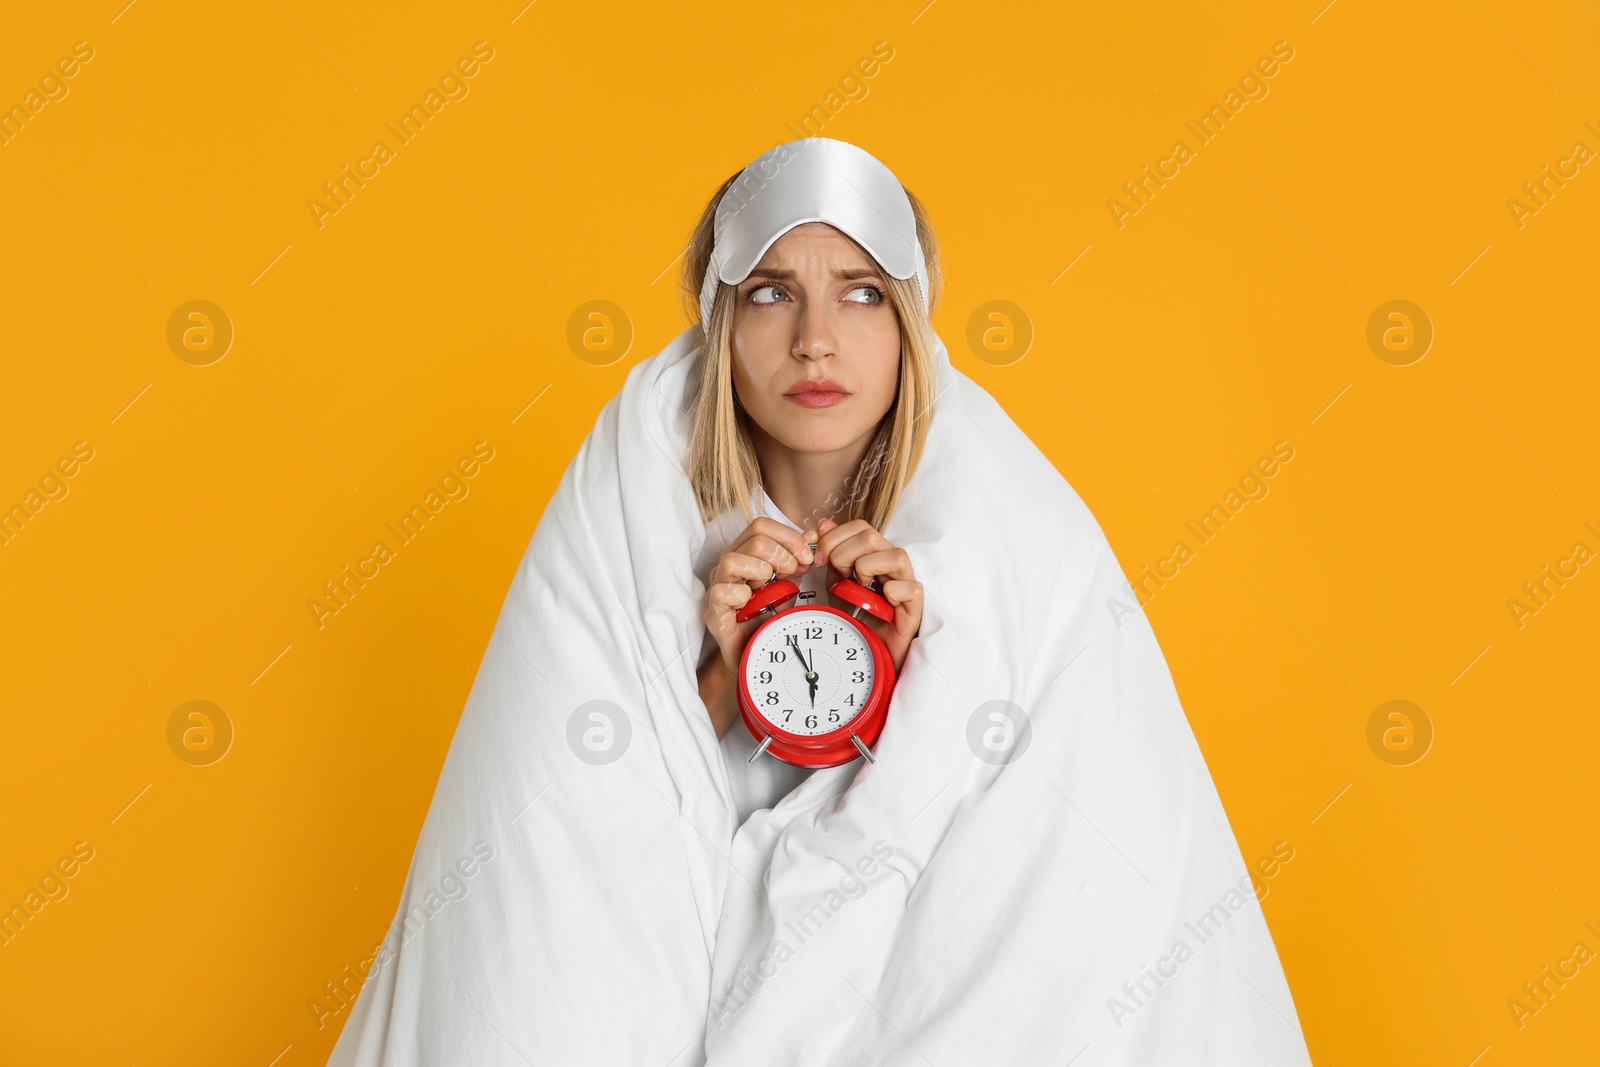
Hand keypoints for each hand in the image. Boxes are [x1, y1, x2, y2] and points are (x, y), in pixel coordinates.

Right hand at [699, 517, 819, 738]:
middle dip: (782, 554)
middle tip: (794, 574)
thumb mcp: (793, 581)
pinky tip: (754, 606)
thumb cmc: (771, 617)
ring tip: (771, 588)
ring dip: (761, 571)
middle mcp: (729, 565)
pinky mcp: (713, 612)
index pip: (762, 525)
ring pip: (732, 559)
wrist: (759, 654)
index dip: (789, 537)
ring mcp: (718, 587)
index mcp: (746, 553)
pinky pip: (724, 592)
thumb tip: (819, 532)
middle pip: (753, 538)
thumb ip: (802, 556)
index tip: (808, 557)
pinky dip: (744, 596)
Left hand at [813, 518, 922, 674]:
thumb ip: (830, 556)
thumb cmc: (854, 619)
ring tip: (860, 588)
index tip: (818, 559)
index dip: (835, 537)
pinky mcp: (914, 607)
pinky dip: (891, 592)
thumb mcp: (834, 584)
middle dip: (844, 553)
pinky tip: (880, 602)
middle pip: (872, 536)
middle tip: (838, 576)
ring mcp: (905, 584)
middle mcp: (890, 565)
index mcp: (872, 555)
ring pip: (896, 555)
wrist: (864, 655)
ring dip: (868, 569)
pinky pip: (910, 587)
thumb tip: (823, 525)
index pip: (859, 527)